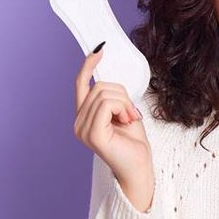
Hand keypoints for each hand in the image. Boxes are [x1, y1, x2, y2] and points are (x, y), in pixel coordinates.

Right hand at [73, 45, 152, 188]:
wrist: (139, 168)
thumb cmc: (133, 143)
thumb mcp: (123, 112)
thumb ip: (113, 97)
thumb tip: (110, 76)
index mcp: (83, 117)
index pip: (80, 85)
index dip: (89, 65)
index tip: (100, 50)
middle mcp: (78, 123)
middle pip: (98, 87)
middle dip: (121, 95)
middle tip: (131, 113)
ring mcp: (83, 130)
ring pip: (104, 94)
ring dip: (124, 103)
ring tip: (130, 119)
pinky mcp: (93, 135)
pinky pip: (107, 104)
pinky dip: (122, 108)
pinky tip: (128, 121)